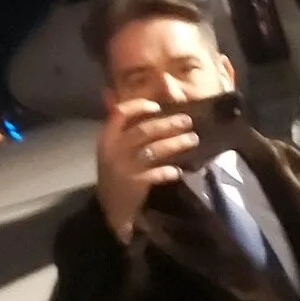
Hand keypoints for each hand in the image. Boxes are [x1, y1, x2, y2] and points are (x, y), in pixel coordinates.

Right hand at [95, 101, 199, 239]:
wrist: (110, 207)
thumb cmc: (114, 171)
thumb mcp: (109, 146)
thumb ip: (115, 123)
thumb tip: (110, 92)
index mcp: (107, 137)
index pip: (120, 114)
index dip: (140, 106)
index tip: (158, 106)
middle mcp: (114, 150)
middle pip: (144, 131)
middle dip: (169, 124)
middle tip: (188, 121)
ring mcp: (125, 168)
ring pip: (154, 150)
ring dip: (175, 143)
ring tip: (193, 139)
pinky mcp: (135, 184)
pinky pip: (156, 174)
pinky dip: (169, 171)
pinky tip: (178, 171)